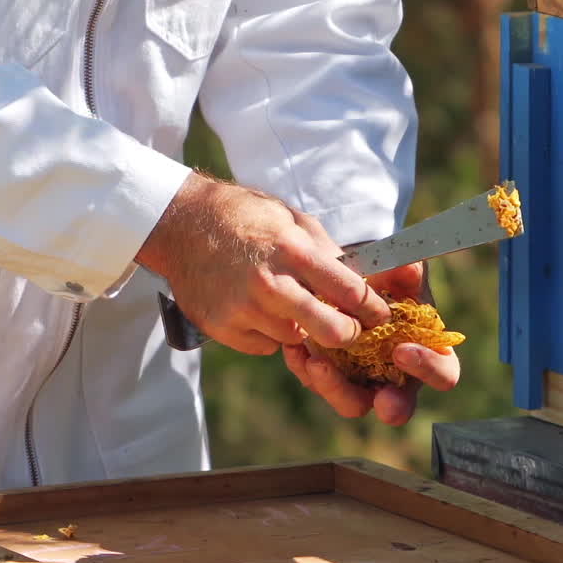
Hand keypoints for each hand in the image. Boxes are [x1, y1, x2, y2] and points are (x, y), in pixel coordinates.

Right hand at [136, 173, 391, 354]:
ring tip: (286, 302)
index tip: (379, 315)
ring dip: (299, 329)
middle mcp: (268, 283)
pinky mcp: (222, 327)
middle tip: (347, 329)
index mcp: (292, 250)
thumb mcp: (291, 220)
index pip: (349, 291)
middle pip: (330, 331)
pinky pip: (264, 345)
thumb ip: (326, 252)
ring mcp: (242, 308)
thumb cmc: (245, 218)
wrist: (183, 224)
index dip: (372, 308)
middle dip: (346, 334)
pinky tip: (257, 307)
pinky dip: (268, 333)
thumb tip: (364, 281)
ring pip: (294, 339)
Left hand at [282, 260, 460, 425]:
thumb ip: (406, 270)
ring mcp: (364, 382)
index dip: (428, 368)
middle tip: (381, 399)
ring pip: (353, 403)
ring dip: (335, 388)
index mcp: (428, 353)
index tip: (403, 350)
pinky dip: (306, 367)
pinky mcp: (333, 377)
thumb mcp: (399, 270)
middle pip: (399, 406)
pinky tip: (295, 347)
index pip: (443, 373)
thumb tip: (409, 266)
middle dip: (390, 405)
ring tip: (316, 362)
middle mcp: (398, 377)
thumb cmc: (389, 279)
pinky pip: (320, 383)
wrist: (352, 279)